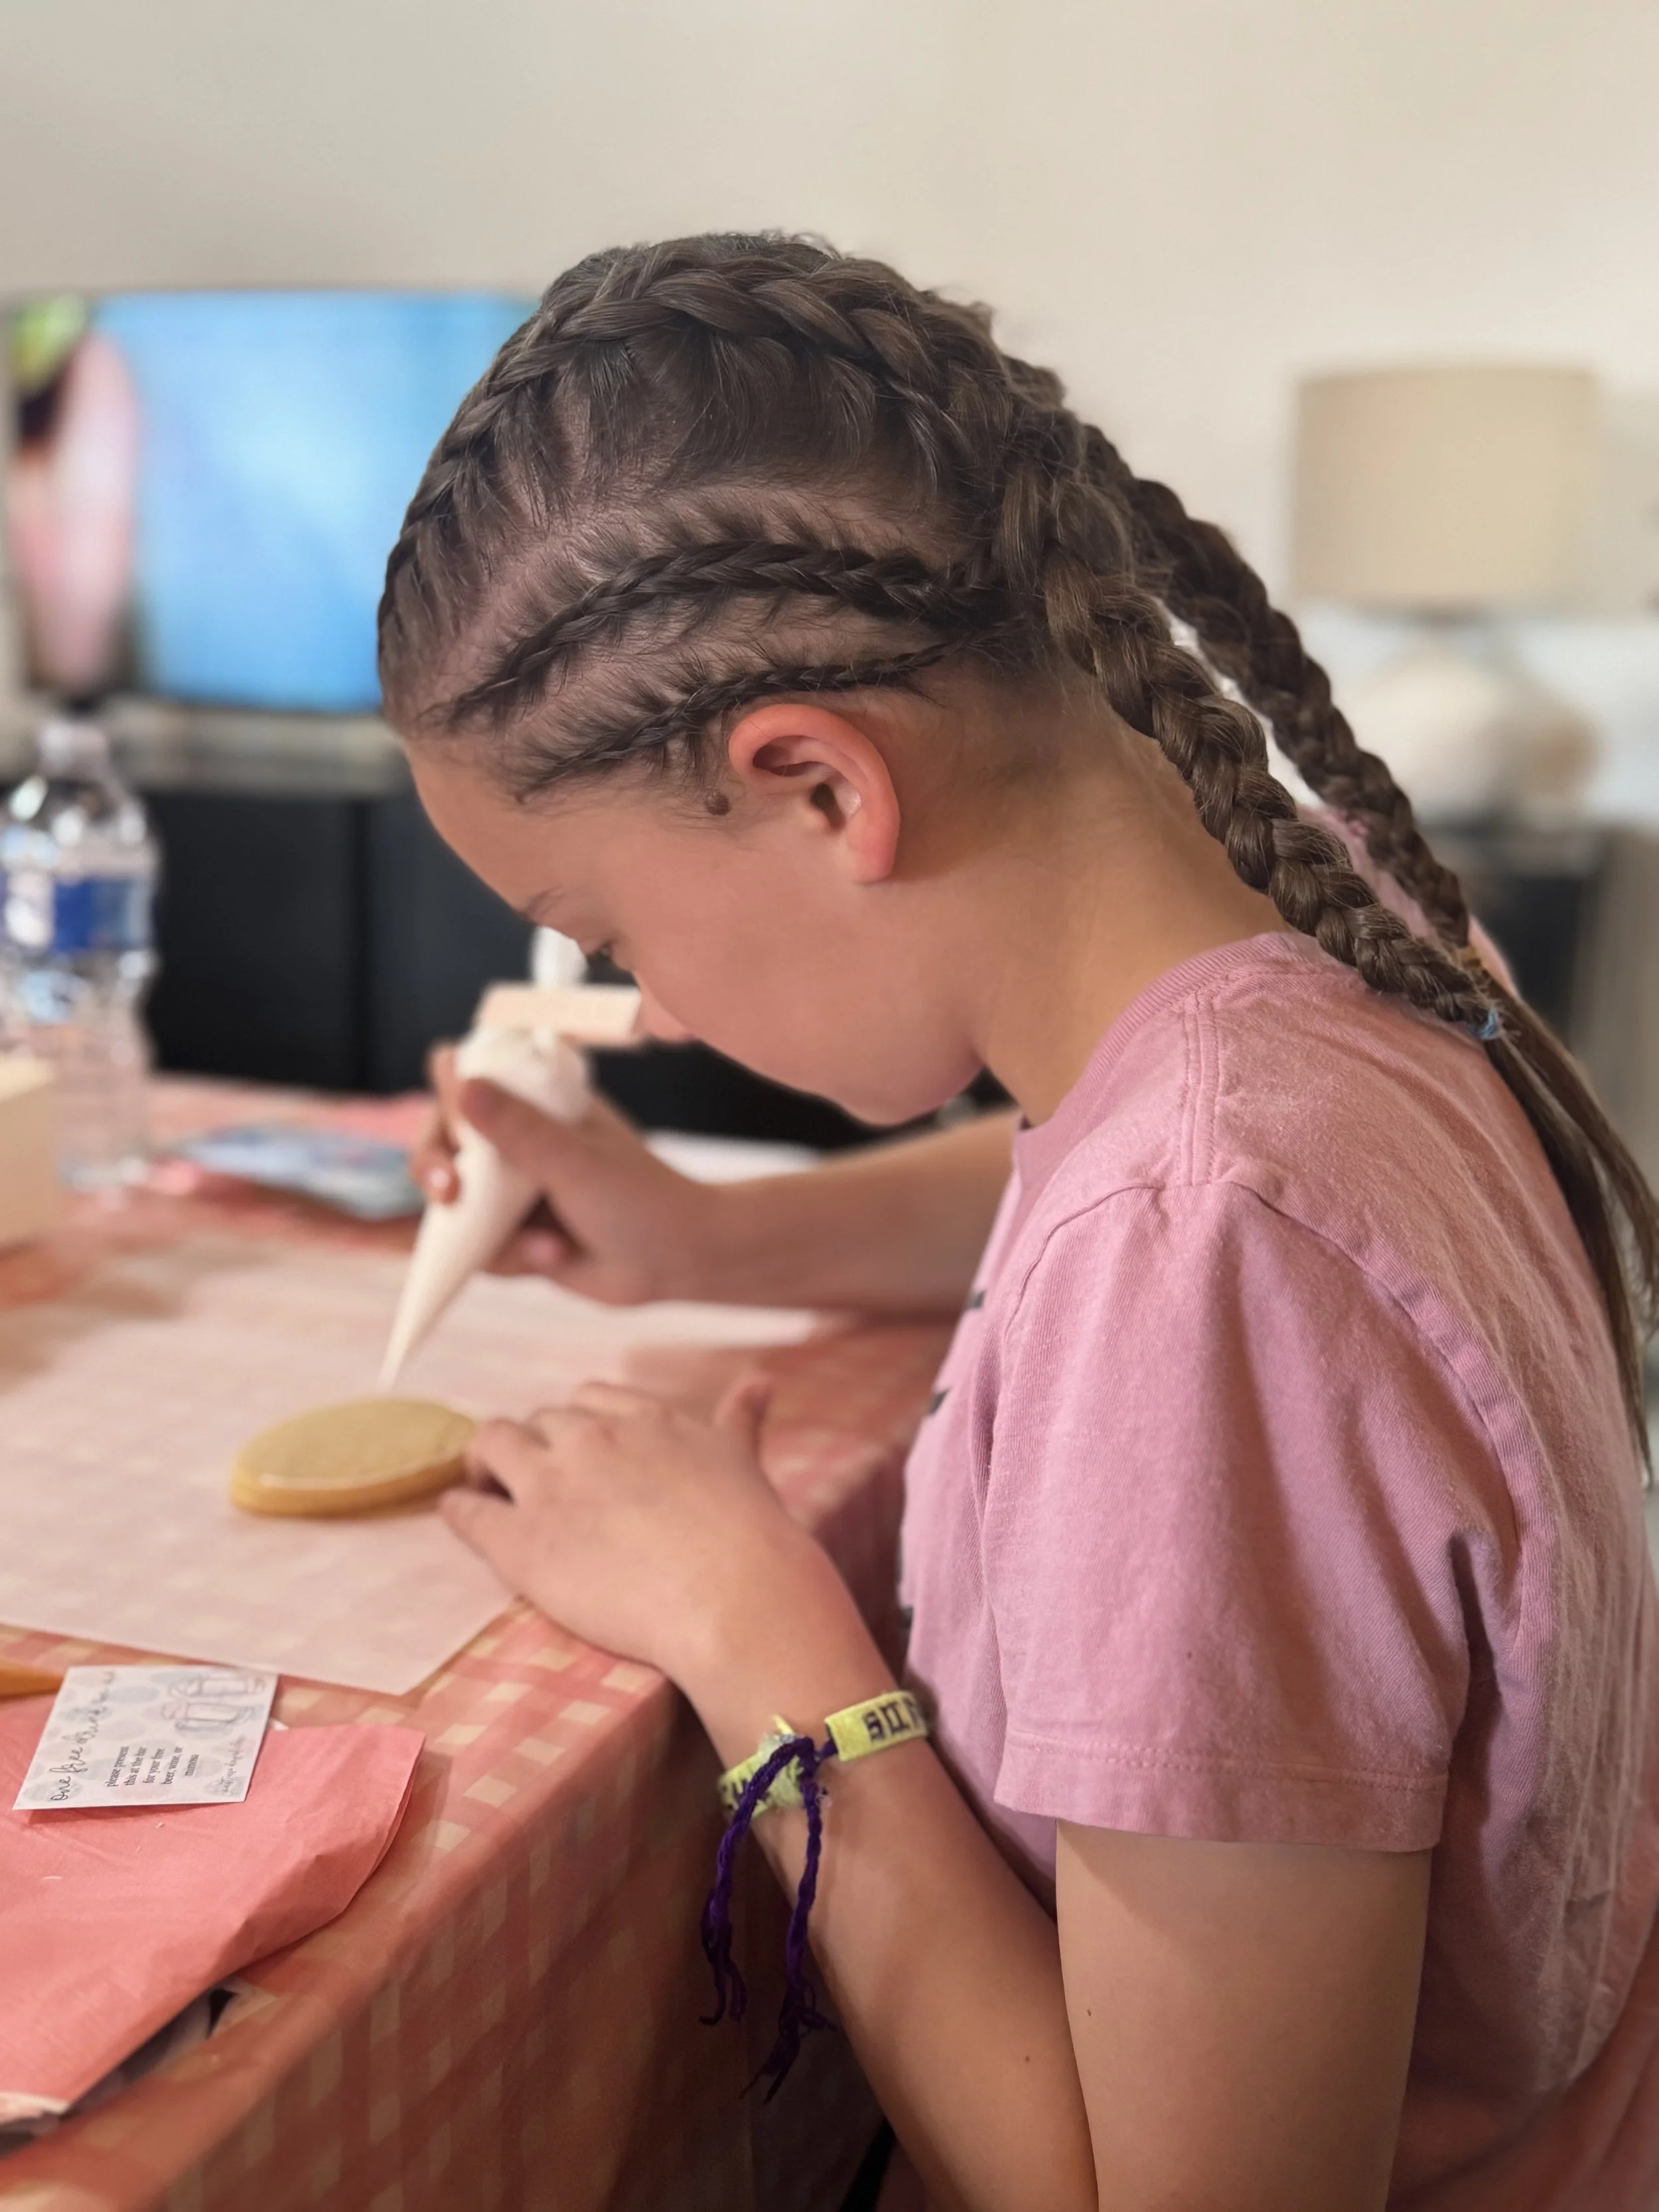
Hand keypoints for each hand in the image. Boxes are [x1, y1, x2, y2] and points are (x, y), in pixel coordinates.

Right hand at [411, 1044, 723, 1304]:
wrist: (677, 1262)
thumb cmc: (638, 1197)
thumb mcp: (573, 1159)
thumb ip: (516, 1127)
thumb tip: (459, 1078)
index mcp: (534, 1105)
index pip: (467, 1083)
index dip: (445, 1100)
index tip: (451, 1128)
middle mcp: (516, 1144)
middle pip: (442, 1145)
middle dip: (435, 1170)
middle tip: (448, 1192)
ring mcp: (512, 1193)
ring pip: (454, 1207)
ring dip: (489, 1232)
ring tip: (548, 1248)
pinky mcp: (515, 1237)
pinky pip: (480, 1249)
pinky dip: (512, 1258)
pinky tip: (556, 1258)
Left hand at [440, 1376, 822, 1686]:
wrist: (733, 1596)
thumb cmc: (749, 1534)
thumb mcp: (742, 1460)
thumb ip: (739, 1419)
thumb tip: (761, 1382)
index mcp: (644, 1419)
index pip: (589, 1399)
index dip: (575, 1423)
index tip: (572, 1442)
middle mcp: (592, 1439)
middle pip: (538, 1422)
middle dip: (533, 1444)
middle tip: (528, 1474)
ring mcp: (551, 1486)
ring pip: (493, 1444)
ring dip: (485, 1460)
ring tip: (483, 1482)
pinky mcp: (521, 1542)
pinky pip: (469, 1511)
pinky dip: (459, 1507)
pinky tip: (455, 1510)